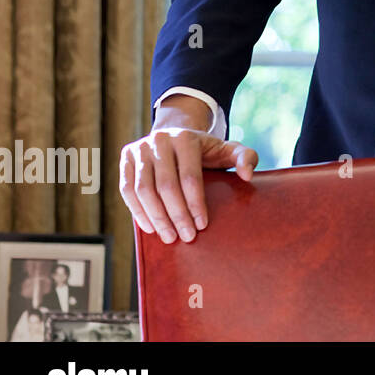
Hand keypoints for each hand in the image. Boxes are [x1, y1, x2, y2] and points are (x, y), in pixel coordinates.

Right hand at [119, 117, 257, 244]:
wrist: (175, 136)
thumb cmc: (205, 150)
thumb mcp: (227, 150)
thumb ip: (246, 157)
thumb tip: (247, 175)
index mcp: (186, 138)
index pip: (190, 177)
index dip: (195, 203)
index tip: (202, 225)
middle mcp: (160, 140)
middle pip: (166, 185)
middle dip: (177, 215)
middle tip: (187, 237)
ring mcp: (140, 149)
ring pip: (144, 189)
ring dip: (157, 217)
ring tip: (170, 237)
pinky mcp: (126, 159)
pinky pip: (127, 190)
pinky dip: (137, 211)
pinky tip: (150, 228)